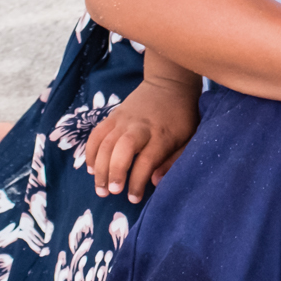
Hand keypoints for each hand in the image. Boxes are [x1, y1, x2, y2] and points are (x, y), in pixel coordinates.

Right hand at [82, 75, 199, 203]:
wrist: (169, 82)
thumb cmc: (182, 115)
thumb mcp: (189, 137)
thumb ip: (174, 160)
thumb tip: (155, 182)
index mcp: (162, 135)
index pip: (146, 160)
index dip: (137, 181)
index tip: (134, 198)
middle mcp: (140, 127)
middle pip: (122, 149)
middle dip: (114, 172)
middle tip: (111, 192)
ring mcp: (124, 120)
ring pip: (105, 143)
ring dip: (99, 167)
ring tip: (100, 188)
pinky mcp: (113, 115)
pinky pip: (96, 134)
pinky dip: (91, 152)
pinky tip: (91, 168)